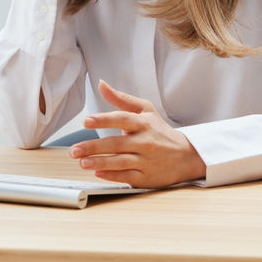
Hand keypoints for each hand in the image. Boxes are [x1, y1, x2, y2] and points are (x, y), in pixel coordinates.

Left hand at [68, 80, 206, 187]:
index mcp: (143, 123)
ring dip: (99, 163)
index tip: (87, 121)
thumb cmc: (160, 131)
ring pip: (120, 162)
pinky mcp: (147, 178)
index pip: (121, 119)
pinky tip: (98, 173)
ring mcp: (146, 161)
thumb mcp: (145, 110)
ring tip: (82, 163)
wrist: (186, 155)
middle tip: (74, 150)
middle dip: (93, 147)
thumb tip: (101, 84)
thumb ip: (121, 99)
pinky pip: (127, 177)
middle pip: (116, 144)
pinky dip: (112, 176)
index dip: (103, 120)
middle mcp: (145, 142)